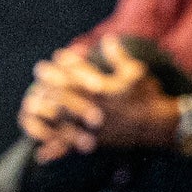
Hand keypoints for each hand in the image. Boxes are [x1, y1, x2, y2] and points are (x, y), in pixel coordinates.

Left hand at [21, 38, 179, 155]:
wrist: (159, 125)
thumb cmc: (148, 96)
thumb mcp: (136, 72)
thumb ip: (118, 57)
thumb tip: (107, 39)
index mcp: (102, 89)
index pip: (76, 72)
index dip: (65, 61)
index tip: (57, 56)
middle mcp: (93, 107)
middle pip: (63, 92)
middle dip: (49, 79)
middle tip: (40, 71)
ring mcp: (91, 125)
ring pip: (61, 117)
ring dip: (44, 109)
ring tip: (32, 103)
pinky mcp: (94, 140)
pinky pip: (71, 146)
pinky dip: (56, 149)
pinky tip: (41, 152)